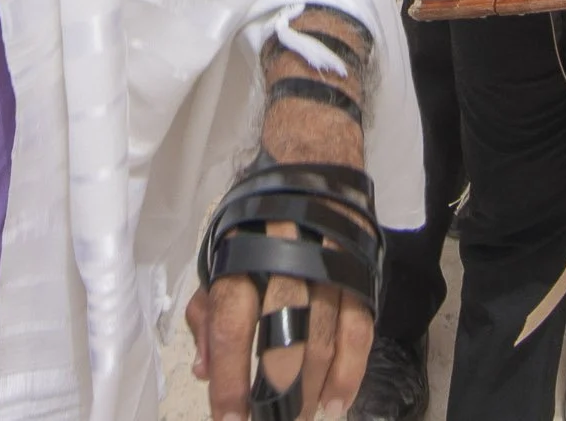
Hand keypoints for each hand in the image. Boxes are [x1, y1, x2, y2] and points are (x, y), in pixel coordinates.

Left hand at [186, 235, 372, 420]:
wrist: (310, 170)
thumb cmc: (255, 225)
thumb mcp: (219, 260)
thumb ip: (207, 317)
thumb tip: (205, 370)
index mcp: (240, 260)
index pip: (232, 328)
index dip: (230, 380)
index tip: (230, 420)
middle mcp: (285, 264)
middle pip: (284, 339)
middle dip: (279, 393)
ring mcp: (328, 268)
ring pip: (324, 341)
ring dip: (314, 390)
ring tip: (303, 416)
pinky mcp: (359, 273)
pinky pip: (360, 330)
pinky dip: (351, 371)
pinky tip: (338, 400)